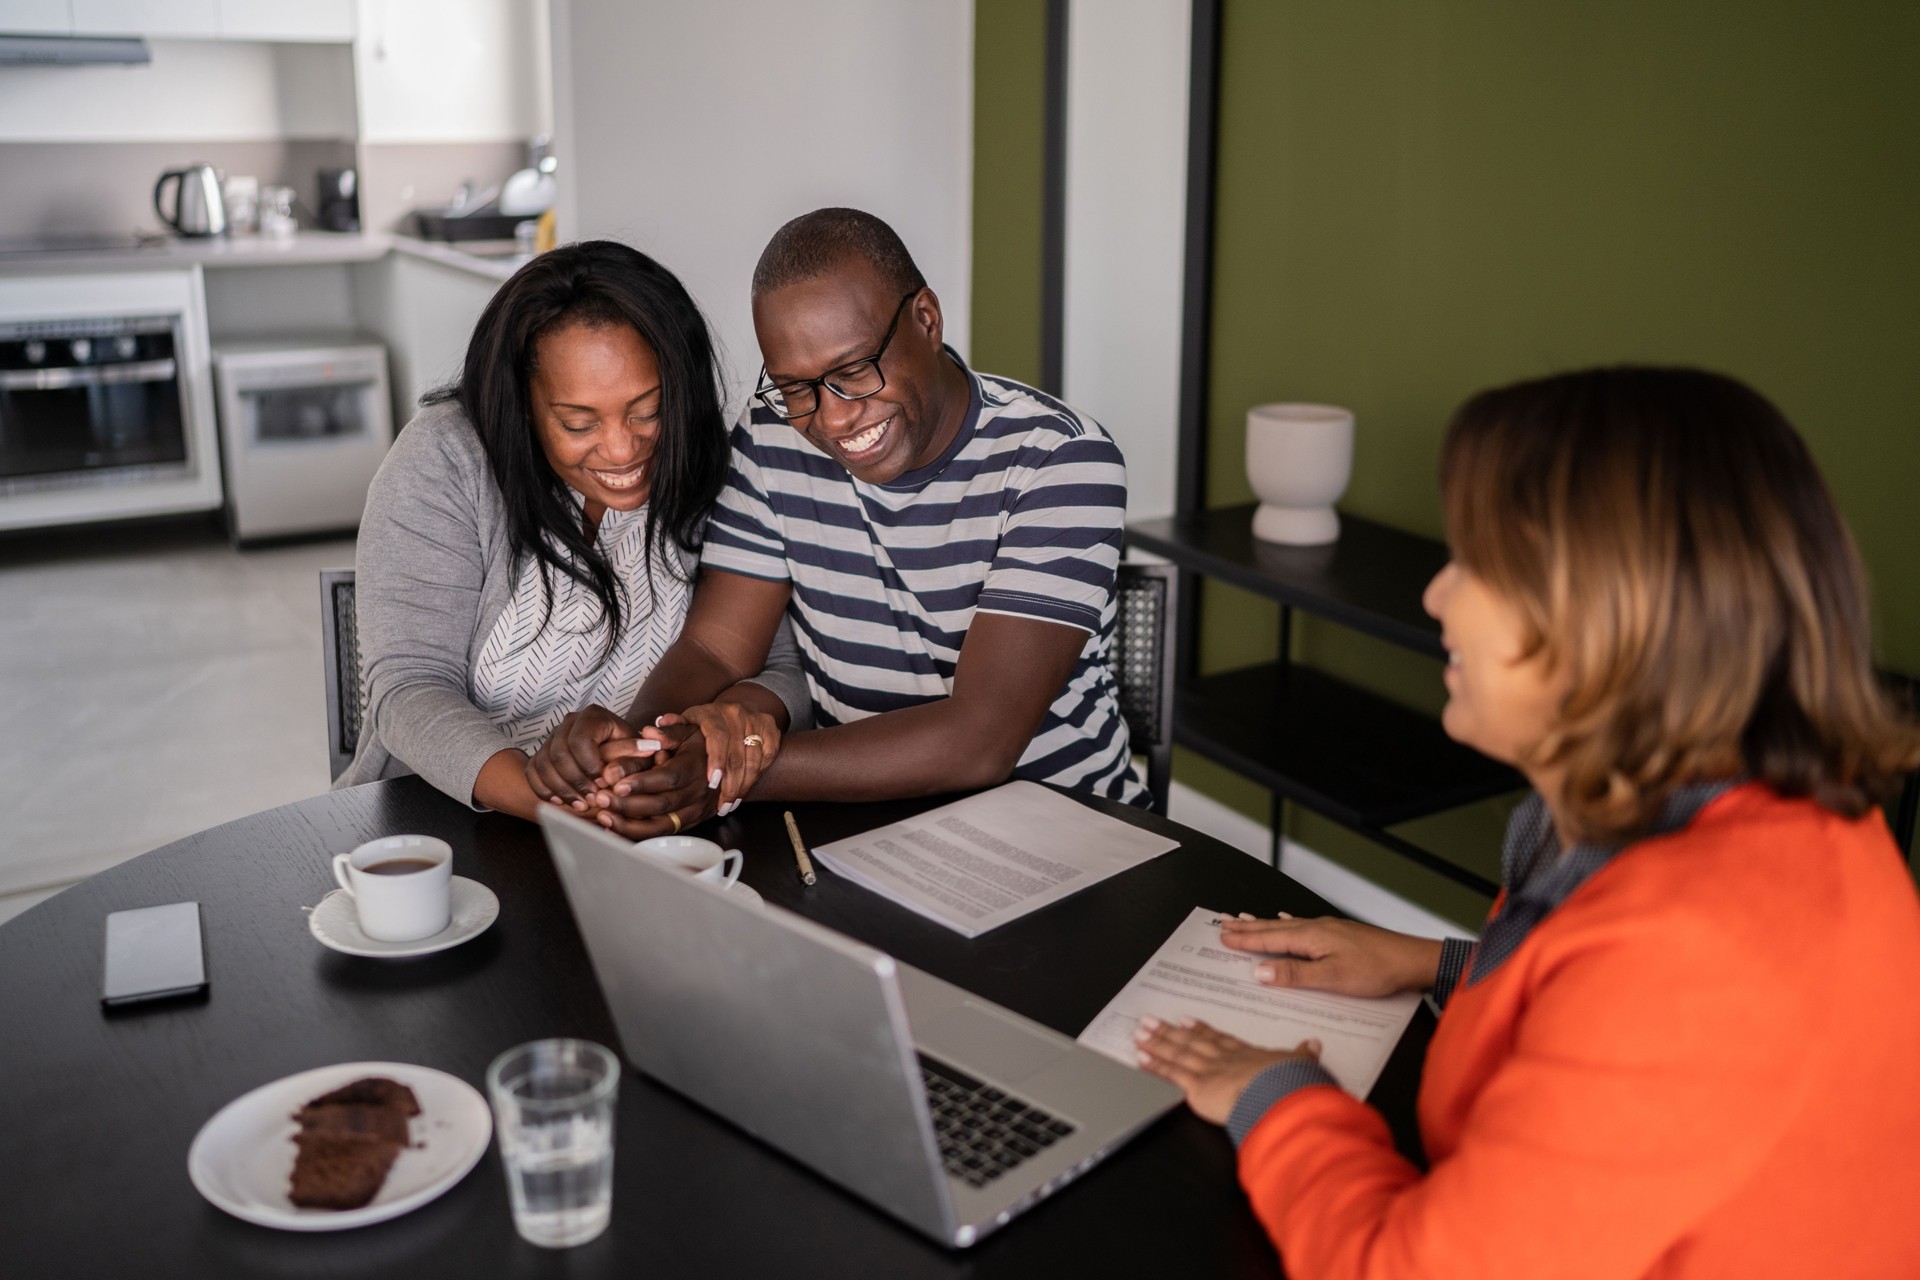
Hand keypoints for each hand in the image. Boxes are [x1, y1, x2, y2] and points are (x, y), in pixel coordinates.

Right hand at [524, 705, 661, 807]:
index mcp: (593, 716)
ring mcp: (552, 737)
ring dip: (561, 788)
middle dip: (575, 781)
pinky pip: (533, 772)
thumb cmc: (628, 757)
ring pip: (544, 763)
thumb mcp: (639, 754)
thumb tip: (650, 749)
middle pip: (559, 752)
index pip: (581, 741)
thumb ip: (640, 754)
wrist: (609, 762)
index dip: (590, 766)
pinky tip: (560, 802)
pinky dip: (544, 789)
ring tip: (579, 805)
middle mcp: (569, 722)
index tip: (604, 785)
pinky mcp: (541, 753)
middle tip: (591, 800)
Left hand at [572, 722, 717, 838]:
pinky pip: (663, 833)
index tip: (618, 783)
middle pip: (662, 805)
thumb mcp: (690, 730)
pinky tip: (616, 829)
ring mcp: (694, 811)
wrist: (725, 765)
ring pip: (662, 825)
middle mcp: (697, 792)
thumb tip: (650, 732)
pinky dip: (638, 834)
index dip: (643, 783)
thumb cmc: (702, 745)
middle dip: (628, 805)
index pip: (669, 778)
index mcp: (696, 767)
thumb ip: (669, 732)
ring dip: (630, 825)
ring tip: (603, 817)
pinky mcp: (689, 823)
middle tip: (601, 799)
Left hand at [642, 704, 780, 813]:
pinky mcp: (771, 731)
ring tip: (730, 804)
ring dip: (743, 785)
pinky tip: (743, 792)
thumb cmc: (703, 725)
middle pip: (737, 753)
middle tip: (721, 805)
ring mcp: (756, 721)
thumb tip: (650, 733)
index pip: (717, 737)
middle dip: (730, 783)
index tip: (712, 782)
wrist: (733, 712)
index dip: (716, 760)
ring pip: (754, 759)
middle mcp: (736, 714)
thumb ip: (669, 733)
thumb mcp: (684, 726)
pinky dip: (756, 777)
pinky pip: (767, 758)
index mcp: (712, 713)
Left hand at [1133, 1016, 1321, 1125]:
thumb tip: (1313, 1044)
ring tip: (1140, 1034)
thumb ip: (1304, 1054)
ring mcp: (1208, 1071)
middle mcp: (1223, 1059)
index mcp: (1246, 1055)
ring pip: (1177, 1054)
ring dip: (1157, 1043)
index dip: (1201, 1031)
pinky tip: (1141, 1059)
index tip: (1187, 1022)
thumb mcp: (1302, 1064)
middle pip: (1191, 1043)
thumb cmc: (1290, 1083)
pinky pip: (1172, 1074)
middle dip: (1169, 1032)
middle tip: (1150, 1021)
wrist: (1281, 1095)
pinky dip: (1155, 1066)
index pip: (1218, 1040)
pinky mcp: (1197, 1087)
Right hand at [1219, 913, 1442, 997]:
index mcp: (1312, 937)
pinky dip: (1287, 925)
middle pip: (1274, 928)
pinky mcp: (1339, 935)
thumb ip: (1295, 974)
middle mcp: (1317, 929)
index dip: (1245, 939)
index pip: (1269, 938)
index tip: (1223, 936)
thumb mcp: (1333, 977)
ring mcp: (1329, 930)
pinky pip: (1302, 927)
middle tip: (1224, 924)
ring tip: (1245, 920)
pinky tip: (1287, 922)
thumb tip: (1261, 971)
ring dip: (1263, 925)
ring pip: (1286, 926)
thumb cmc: (1377, 970)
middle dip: (1248, 928)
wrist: (1412, 961)